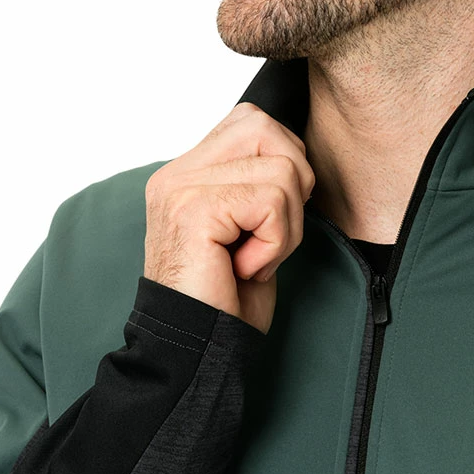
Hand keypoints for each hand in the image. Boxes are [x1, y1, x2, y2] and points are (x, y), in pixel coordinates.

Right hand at [144, 103, 314, 332]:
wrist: (196, 354)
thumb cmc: (227, 297)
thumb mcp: (248, 225)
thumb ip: (260, 179)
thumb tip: (296, 154)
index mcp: (187, 171)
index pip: (251, 119)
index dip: (283, 160)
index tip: (269, 216)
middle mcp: (177, 172)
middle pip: (268, 128)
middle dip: (292, 184)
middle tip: (268, 235)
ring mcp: (180, 187)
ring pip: (281, 169)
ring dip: (285, 225)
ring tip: (253, 257)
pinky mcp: (193, 209)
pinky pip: (271, 202)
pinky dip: (274, 243)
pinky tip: (246, 268)